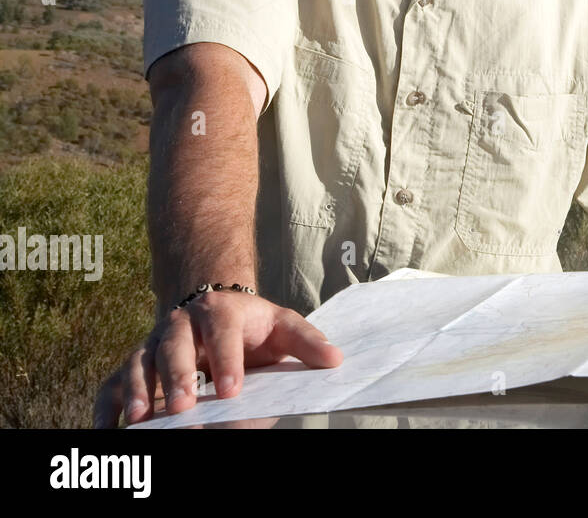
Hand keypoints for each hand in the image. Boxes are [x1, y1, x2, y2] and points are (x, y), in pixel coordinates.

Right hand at [93, 289, 342, 427]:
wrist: (213, 304)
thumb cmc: (253, 324)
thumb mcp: (283, 325)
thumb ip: (308, 341)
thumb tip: (335, 360)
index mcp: (220, 310)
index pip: (223, 332)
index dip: (227, 360)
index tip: (232, 390)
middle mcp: (181, 323)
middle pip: (175, 345)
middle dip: (178, 375)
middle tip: (185, 407)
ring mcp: (154, 342)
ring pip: (139, 361)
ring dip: (139, 389)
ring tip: (143, 419)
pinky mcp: (136, 363)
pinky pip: (113, 382)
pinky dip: (107, 404)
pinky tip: (107, 428)